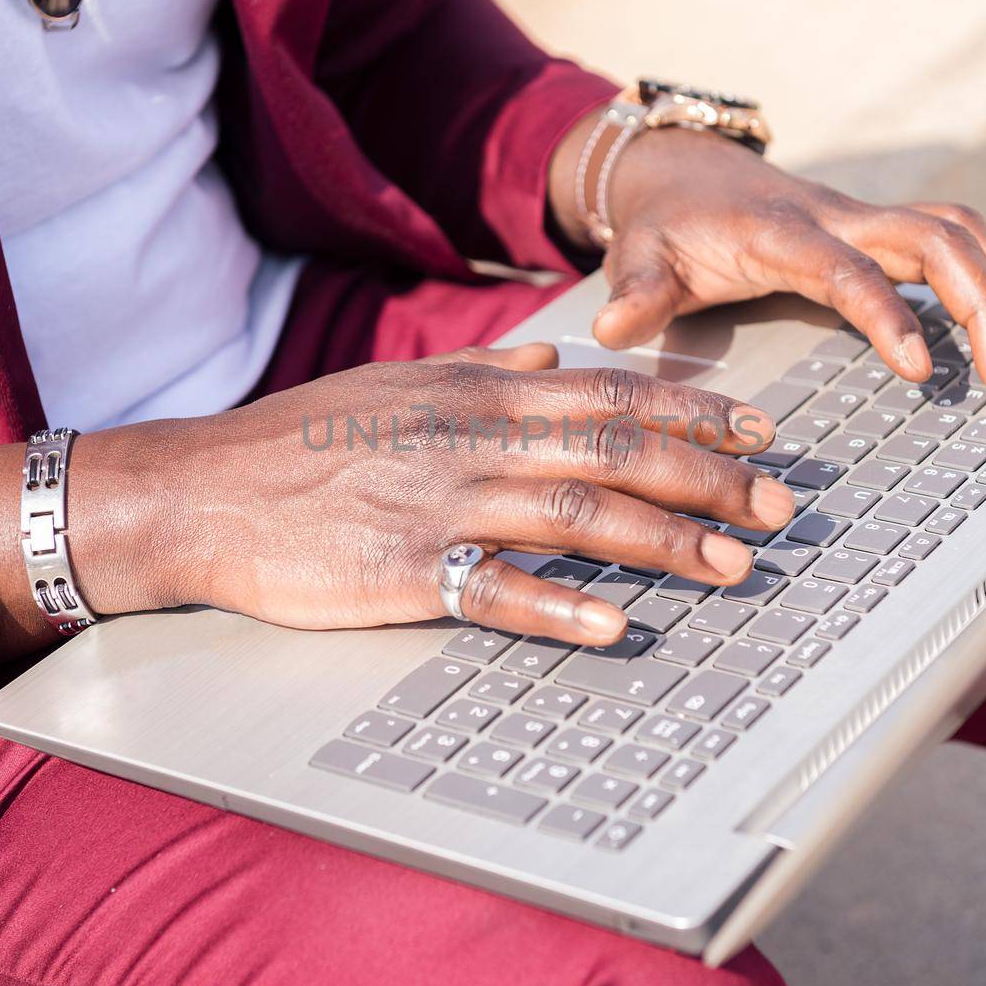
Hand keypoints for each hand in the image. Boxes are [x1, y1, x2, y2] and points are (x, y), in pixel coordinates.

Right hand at [74, 344, 793, 646]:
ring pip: (579, 516)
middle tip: (780, 506)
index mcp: (479, 395)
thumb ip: (481, 368)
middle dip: (710, 477)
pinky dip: (561, 609)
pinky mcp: (407, 572)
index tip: (761, 430)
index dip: (695, 411)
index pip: (611, 396)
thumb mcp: (397, 383)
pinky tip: (616, 627)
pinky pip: (497, 591)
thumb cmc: (302, 439)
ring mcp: (444, 505)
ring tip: (735, 565)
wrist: (205, 489)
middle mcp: (475, 441)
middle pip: (617, 454)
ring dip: (665, 542)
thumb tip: (548, 358)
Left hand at [551, 121, 985, 394]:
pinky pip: (953, 236)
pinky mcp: (877, 228)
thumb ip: (632, 295)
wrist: (680, 170)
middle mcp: (834, 217)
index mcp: (778, 234)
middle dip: (979, 302)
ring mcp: (862, 218)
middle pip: (931, 239)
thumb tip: (611, 333)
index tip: (919, 368)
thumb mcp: (637, 258)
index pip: (847, 270)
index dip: (887, 314)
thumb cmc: (663, 226)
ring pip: (954, 232)